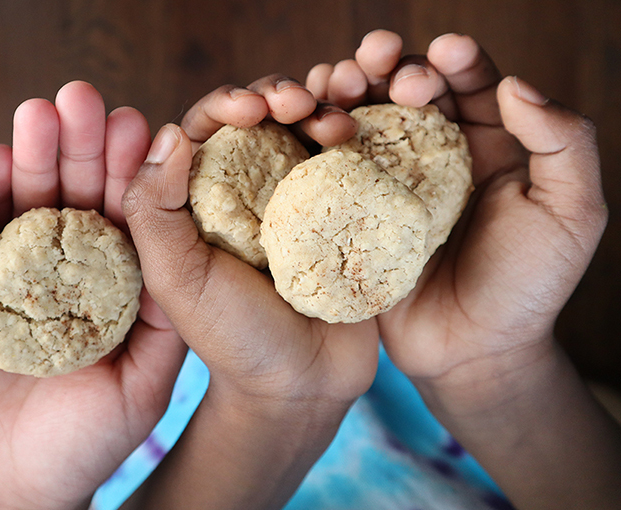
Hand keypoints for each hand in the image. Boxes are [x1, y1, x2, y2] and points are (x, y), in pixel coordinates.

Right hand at [0, 81, 187, 509]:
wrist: (9, 490)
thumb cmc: (84, 446)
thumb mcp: (142, 387)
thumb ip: (163, 322)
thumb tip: (186, 240)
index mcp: (115, 287)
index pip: (125, 218)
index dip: (130, 171)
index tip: (137, 124)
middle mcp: (67, 272)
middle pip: (73, 198)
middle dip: (79, 149)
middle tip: (81, 100)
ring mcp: (13, 278)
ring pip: (22, 208)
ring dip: (28, 160)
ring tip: (36, 114)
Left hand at [119, 77, 379, 508]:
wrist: (304, 384)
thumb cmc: (232, 338)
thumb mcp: (175, 279)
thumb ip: (154, 210)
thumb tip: (168, 132)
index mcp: (197, 200)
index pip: (203, 129)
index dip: (223, 104)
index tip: (249, 107)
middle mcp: (245, 190)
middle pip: (259, 117)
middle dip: (276, 95)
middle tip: (297, 102)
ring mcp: (296, 198)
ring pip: (306, 129)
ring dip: (319, 109)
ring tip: (336, 124)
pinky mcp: (341, 210)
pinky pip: (348, 160)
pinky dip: (354, 137)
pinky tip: (358, 135)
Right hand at [310, 30, 619, 508]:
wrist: (471, 354)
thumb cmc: (527, 286)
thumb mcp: (572, 212)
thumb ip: (563, 143)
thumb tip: (514, 85)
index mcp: (487, 143)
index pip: (467, 81)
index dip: (454, 58)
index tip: (442, 52)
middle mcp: (434, 153)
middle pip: (404, 87)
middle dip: (389, 62)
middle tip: (378, 61)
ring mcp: (386, 181)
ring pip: (361, 113)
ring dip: (346, 85)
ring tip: (338, 81)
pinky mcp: (349, 209)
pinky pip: (327, 160)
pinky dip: (315, 130)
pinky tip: (310, 117)